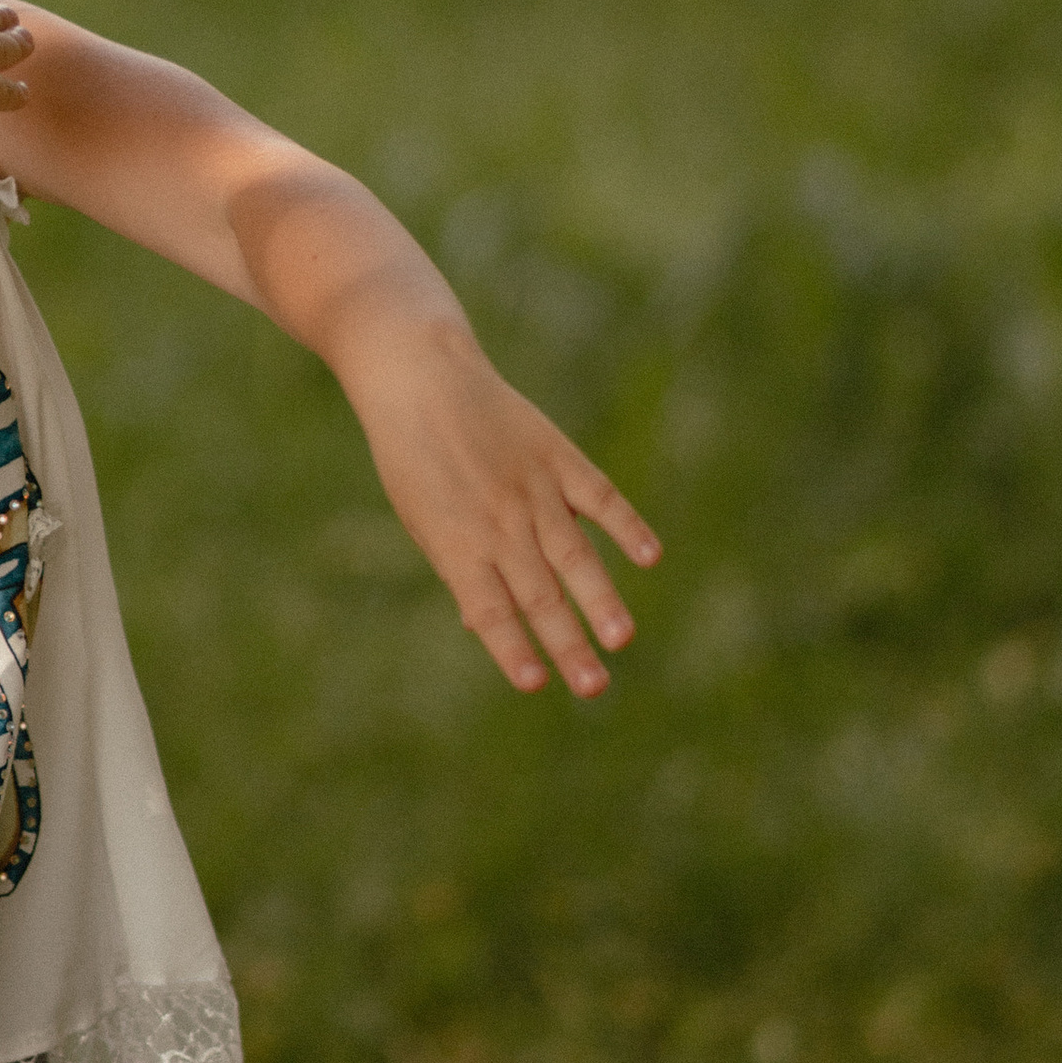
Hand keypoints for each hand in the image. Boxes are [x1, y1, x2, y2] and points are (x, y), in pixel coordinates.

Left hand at [358, 318, 658, 700]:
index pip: (490, 608)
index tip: (535, 685)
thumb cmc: (412, 457)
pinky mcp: (557, 456)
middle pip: (539, 593)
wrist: (418, 375)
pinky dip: (625, 525)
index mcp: (458, 544)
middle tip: (594, 687)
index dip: (511, 648)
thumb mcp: (423, 519)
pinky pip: (597, 495)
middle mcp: (498, 522)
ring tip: (622, 638)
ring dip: (599, 598)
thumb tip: (482, 624)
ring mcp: (532, 488)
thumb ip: (460, 570)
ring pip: (573, 554)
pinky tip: (649, 555)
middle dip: (568, 644)